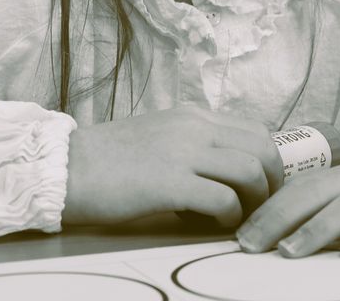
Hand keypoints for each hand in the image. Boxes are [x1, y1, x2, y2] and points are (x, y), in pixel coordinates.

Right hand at [63, 107, 283, 227]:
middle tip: (260, 206)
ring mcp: (183, 153)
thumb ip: (193, 145)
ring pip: (251, 171)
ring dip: (254, 201)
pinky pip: (223, 200)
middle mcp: (194, 127)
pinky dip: (228, 217)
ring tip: (238, 217)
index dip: (268, 161)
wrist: (67, 168)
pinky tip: (210, 224)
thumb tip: (224, 171)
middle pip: (263, 148)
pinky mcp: (170, 183)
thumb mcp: (160, 136)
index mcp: (193, 116)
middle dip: (273, 182)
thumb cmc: (109, 161)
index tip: (262, 187)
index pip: (255, 130)